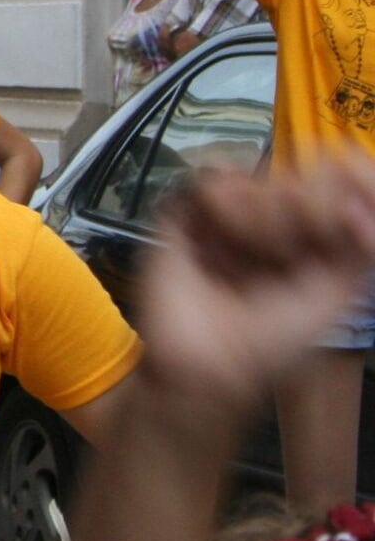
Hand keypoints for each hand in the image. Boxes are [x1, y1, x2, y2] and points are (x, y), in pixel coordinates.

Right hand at [135, 161, 374, 410]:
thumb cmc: (273, 340)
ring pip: (254, 179)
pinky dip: (222, 207)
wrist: (210, 360)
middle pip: (295, 180)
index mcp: (308, 241)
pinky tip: (216, 239)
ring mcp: (225, 217)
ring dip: (256, 219)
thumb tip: (356, 202)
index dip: (335, 193)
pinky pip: (210, 182)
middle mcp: (268, 223)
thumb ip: (359, 244)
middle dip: (295, 215)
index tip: (338, 219)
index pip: (330, 188)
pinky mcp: (183, 215)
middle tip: (279, 255)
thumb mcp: (335, 294)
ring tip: (240, 257)